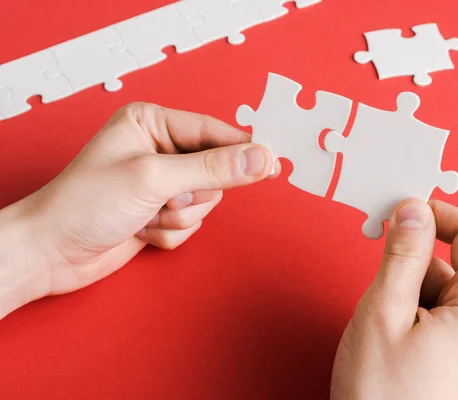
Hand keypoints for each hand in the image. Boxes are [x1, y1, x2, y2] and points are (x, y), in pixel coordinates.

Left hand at [0, 103, 275, 317]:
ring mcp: (160, 183)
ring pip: (205, 201)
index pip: (214, 130)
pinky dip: (171, 232)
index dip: (243, 148)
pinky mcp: (160, 212)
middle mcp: (158, 150)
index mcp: (151, 123)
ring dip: (179, 216)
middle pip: (215, 170)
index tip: (273, 161)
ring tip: (146, 215)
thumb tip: (260, 158)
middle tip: (168, 197)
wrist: (52, 252)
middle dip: (192, 193)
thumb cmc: (85, 203)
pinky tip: (141, 229)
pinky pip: (192, 223)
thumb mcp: (155, 178)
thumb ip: (213, 168)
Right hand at [331, 200, 457, 399]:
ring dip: (407, 289)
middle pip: (454, 263)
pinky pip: (440, 314)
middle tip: (376, 275)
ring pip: (442, 289)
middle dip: (412, 261)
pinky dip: (412, 309)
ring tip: (381, 322)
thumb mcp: (383, 311)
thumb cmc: (384, 396)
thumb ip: (401, 254)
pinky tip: (390, 334)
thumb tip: (412, 210)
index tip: (400, 210)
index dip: (435, 213)